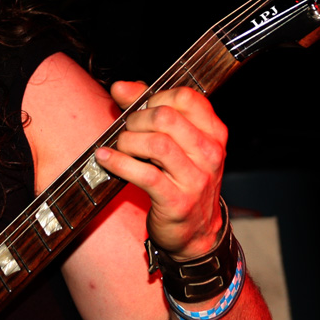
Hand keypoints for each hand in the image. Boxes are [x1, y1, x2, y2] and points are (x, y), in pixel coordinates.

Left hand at [94, 81, 226, 257]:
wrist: (195, 231)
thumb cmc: (181, 180)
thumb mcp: (175, 143)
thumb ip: (149, 110)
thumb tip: (121, 87)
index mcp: (213, 132)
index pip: (185, 97)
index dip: (155, 97)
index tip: (140, 109)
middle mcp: (210, 153)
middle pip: (166, 117)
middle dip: (136, 120)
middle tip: (127, 131)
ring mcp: (196, 179)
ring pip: (156, 144)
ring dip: (128, 141)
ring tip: (120, 146)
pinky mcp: (177, 201)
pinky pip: (145, 174)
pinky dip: (119, 163)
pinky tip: (106, 159)